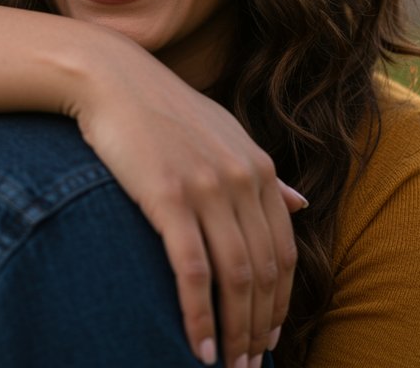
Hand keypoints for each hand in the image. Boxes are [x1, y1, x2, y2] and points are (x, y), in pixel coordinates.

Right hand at [65, 37, 302, 367]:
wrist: (115, 80)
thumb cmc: (166, 110)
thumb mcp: (226, 133)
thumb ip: (266, 172)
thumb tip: (304, 203)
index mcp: (260, 167)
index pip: (284, 251)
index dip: (281, 302)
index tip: (269, 335)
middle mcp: (242, 179)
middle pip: (264, 272)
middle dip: (259, 327)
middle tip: (248, 365)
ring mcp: (207, 187)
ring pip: (235, 278)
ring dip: (234, 331)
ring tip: (226, 365)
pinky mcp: (168, 196)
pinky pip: (192, 271)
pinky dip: (199, 315)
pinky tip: (197, 345)